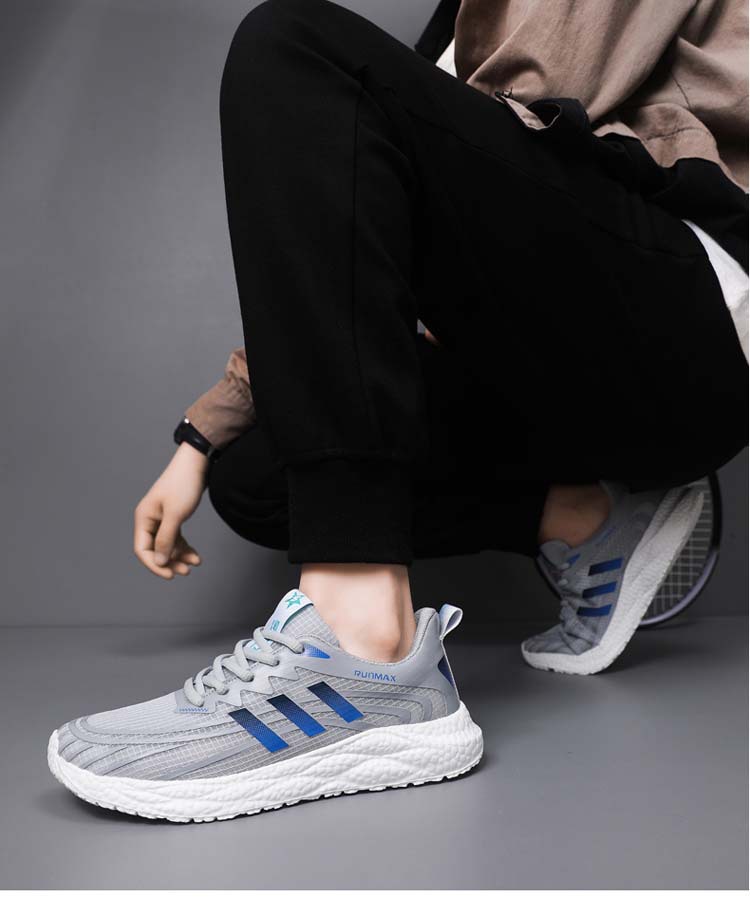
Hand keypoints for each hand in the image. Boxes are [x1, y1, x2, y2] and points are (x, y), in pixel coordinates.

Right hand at [134, 443, 208, 578]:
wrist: (197, 463)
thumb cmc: (184, 485)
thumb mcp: (175, 514)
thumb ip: (166, 539)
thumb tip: (159, 562)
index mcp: (144, 518)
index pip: (142, 549)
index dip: (155, 565)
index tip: (171, 575)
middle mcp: (149, 520)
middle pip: (155, 550)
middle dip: (170, 562)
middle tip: (186, 571)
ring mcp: (162, 519)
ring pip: (167, 545)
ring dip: (179, 556)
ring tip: (195, 564)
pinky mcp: (174, 517)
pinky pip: (176, 538)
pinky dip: (185, 547)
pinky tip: (196, 556)